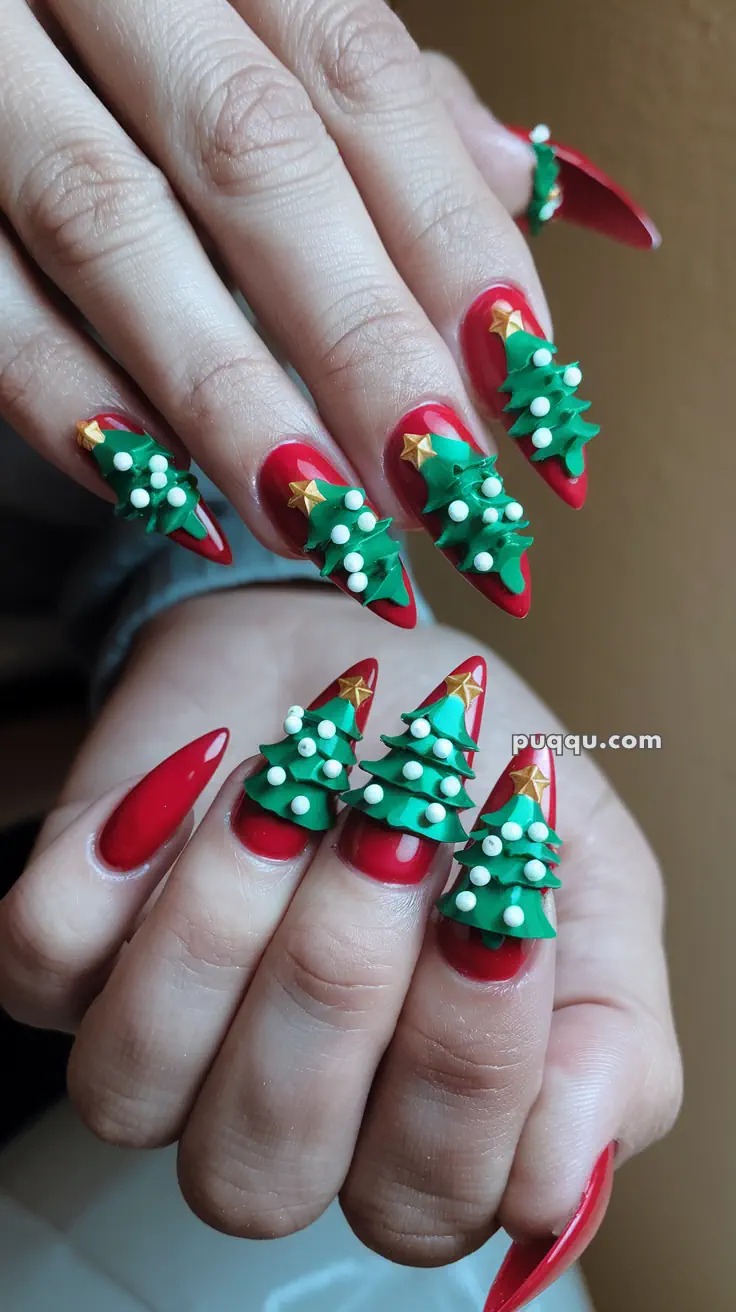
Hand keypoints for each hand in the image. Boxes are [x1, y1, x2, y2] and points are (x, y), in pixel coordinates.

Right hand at [0, 2, 654, 618]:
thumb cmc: (120, 17)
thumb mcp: (251, 9)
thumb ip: (368, 85)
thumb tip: (513, 178)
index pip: (359, 80)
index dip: (453, 239)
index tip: (525, 391)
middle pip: (254, 158)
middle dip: (359, 338)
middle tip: (439, 487)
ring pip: (108, 224)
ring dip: (228, 395)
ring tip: (325, 524)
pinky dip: (68, 398)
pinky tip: (168, 498)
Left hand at [0, 588, 680, 1297]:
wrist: (368, 652)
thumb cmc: (479, 770)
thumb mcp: (590, 879)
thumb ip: (610, 1038)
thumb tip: (555, 1185)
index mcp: (414, 1126)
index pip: (424, 1199)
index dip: (464, 1066)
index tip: (501, 907)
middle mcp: (277, 1114)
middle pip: (263, 1169)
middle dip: (335, 984)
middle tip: (394, 832)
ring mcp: (160, 1042)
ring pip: (127, 1090)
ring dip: (218, 922)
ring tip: (290, 786)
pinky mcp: (67, 949)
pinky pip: (41, 963)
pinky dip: (113, 861)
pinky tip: (198, 771)